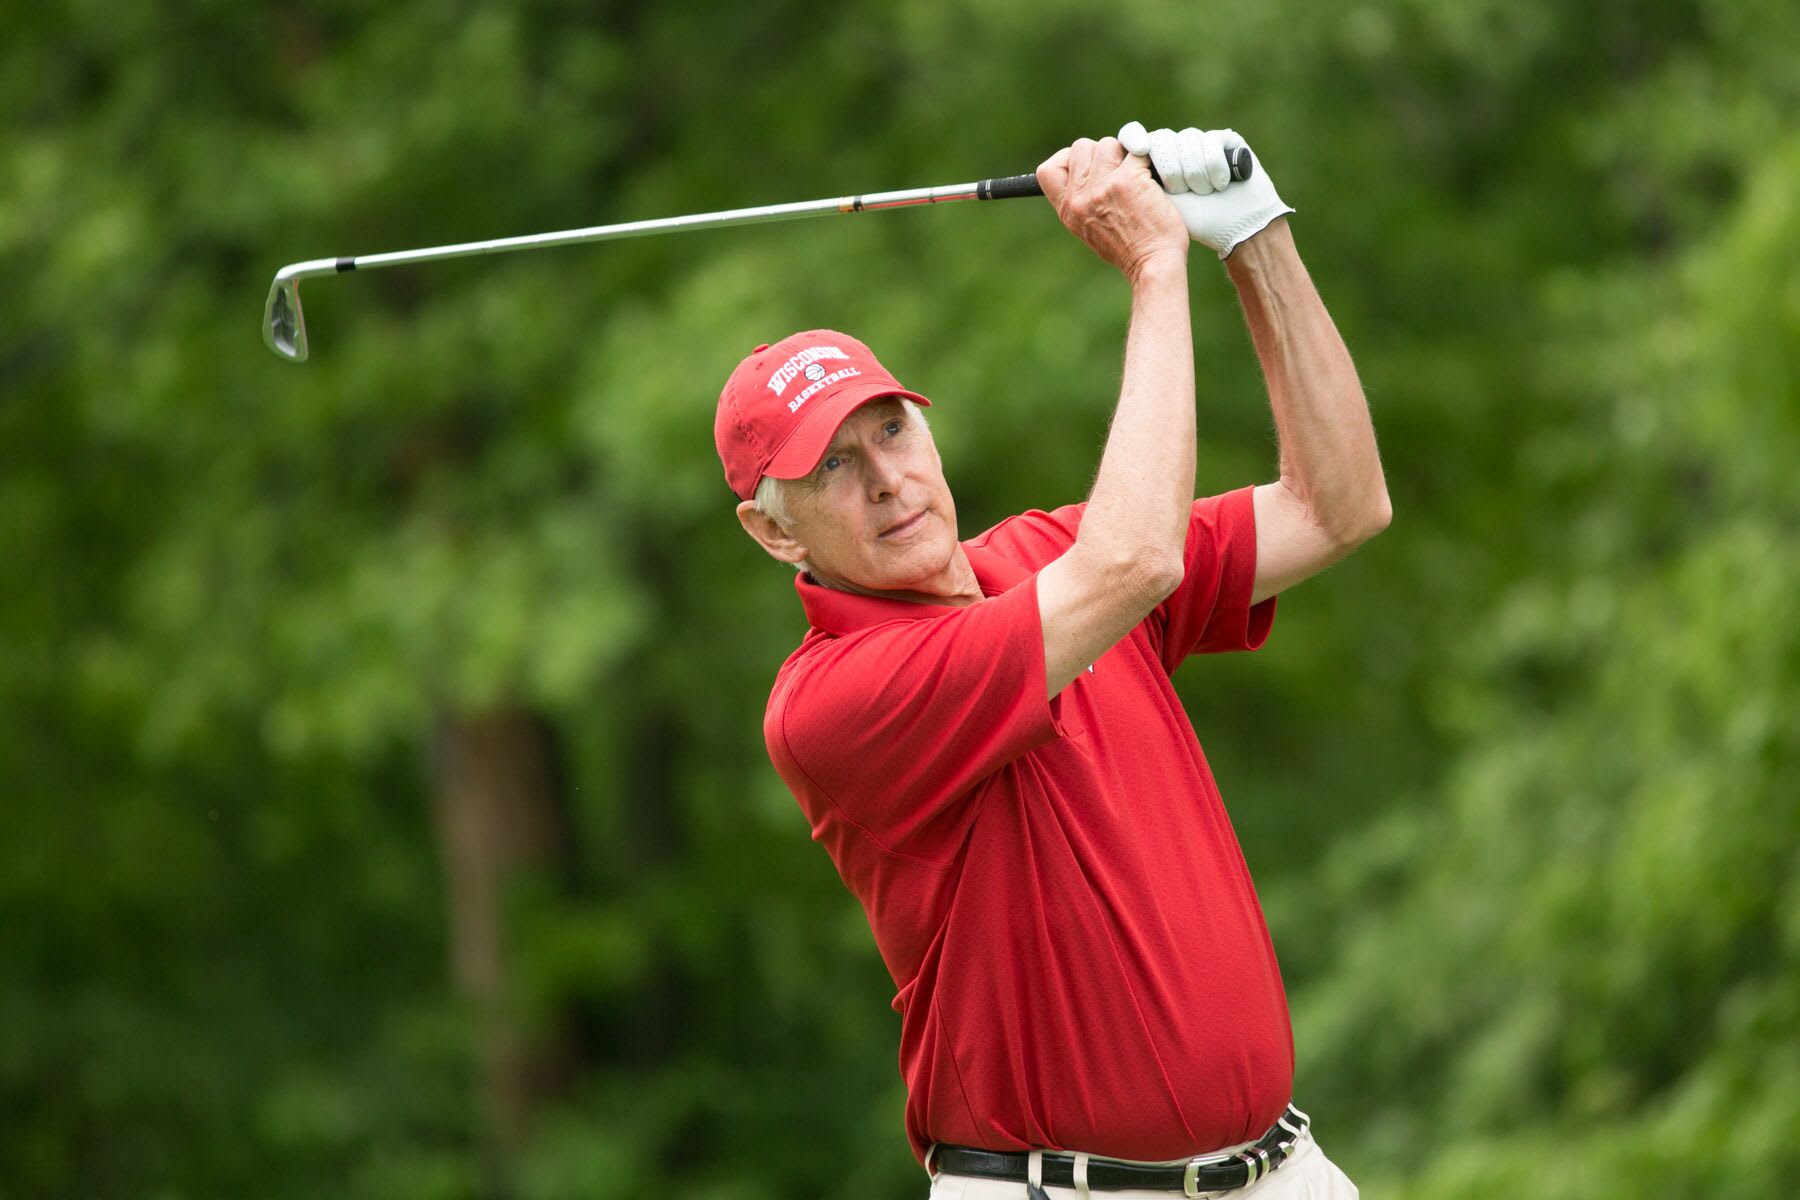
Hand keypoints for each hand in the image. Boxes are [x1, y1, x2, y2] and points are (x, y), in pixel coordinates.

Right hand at [1035, 135, 1188, 280]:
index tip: (1085, 164)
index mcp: (1068, 211)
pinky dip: (1147, 158)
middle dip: (1100, 153)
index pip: (1047, 171)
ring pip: (1108, 144)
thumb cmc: (1129, 251)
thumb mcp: (1090, 230)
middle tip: (1117, 171)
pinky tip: (1153, 176)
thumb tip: (1090, 171)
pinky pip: (1136, 150)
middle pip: (1080, 147)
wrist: (1152, 265)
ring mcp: (1104, 186)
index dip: (1066, 159)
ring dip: (1123, 154)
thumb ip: (1083, 203)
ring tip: (1136, 177)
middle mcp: (1080, 197)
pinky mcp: (1130, 179)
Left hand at [1117, 122, 1293, 259]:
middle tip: (1179, 192)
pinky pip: (1210, 141)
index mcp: (1151, 162)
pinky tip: (1220, 184)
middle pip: (1160, 138)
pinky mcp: (1226, 140)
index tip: (1138, 152)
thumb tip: (1098, 162)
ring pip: (1186, 139)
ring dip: (1194, 173)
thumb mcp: (1146, 207)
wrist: (1232, 231)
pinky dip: (1215, 165)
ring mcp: (1199, 142)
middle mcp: (1174, 148)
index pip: (1131, 135)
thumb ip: (1121, 185)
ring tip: (1204, 193)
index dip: (1133, 138)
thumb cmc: (1186, 227)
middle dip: (1170, 169)